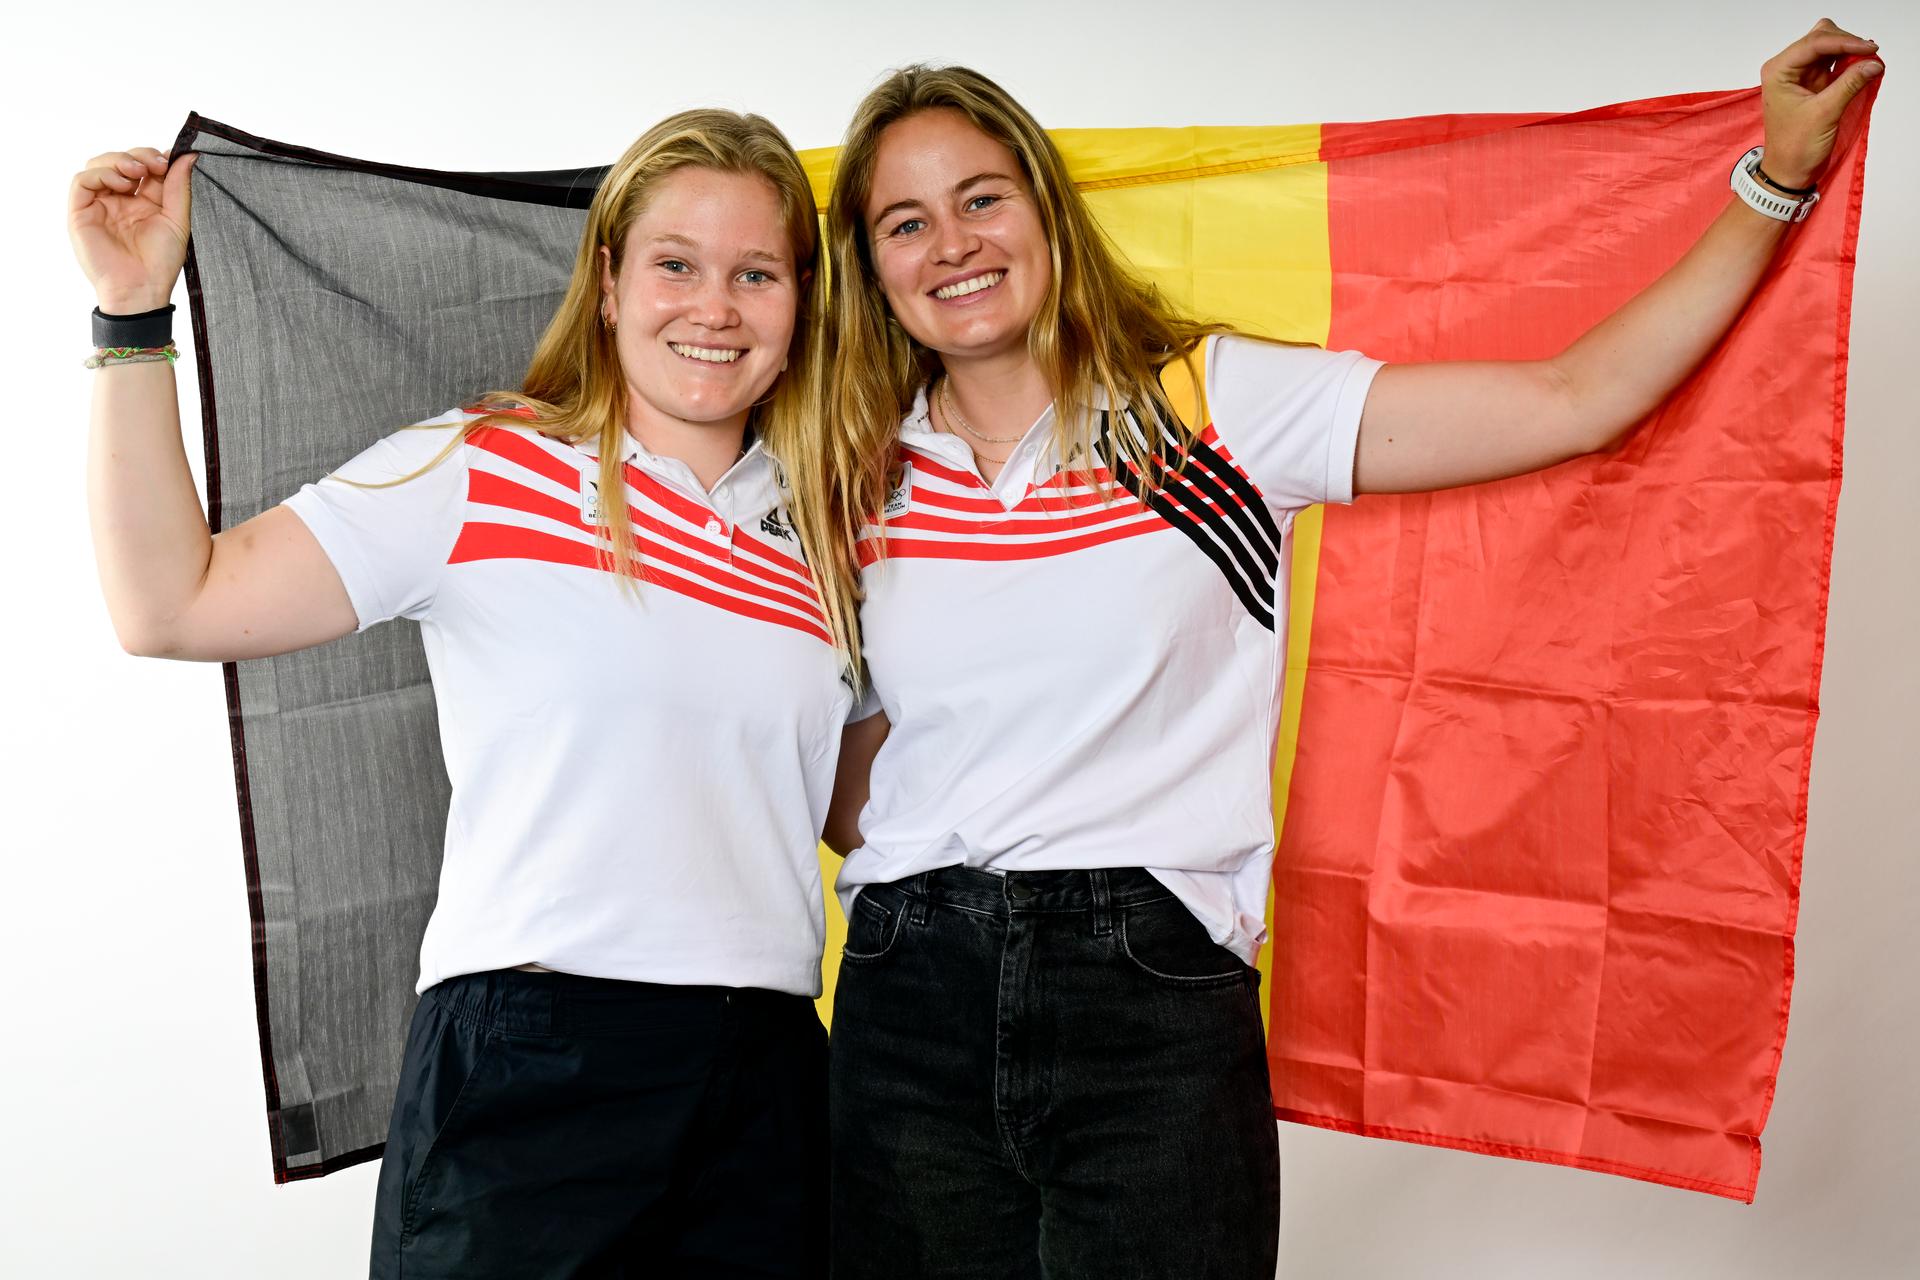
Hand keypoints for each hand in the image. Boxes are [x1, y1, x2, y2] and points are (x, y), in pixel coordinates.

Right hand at [69, 148, 195, 313]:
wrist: (141, 288)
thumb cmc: (160, 262)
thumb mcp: (177, 219)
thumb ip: (179, 187)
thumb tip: (187, 155)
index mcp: (143, 202)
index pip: (144, 167)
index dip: (154, 157)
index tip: (170, 159)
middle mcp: (119, 200)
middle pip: (121, 160)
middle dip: (139, 155)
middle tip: (155, 164)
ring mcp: (99, 204)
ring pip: (99, 164)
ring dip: (119, 160)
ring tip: (138, 172)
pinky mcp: (81, 211)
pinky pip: (83, 180)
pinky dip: (102, 173)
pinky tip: (122, 183)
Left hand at [1759, 19, 1882, 188]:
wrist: (1789, 171)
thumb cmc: (1796, 147)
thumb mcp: (1824, 114)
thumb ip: (1849, 84)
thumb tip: (1873, 63)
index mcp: (1778, 71)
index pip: (1814, 42)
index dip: (1845, 41)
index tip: (1870, 49)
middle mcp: (1786, 67)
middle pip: (1821, 37)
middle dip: (1847, 43)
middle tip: (1870, 56)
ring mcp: (1799, 74)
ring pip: (1829, 46)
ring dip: (1850, 50)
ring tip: (1868, 62)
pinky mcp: (1813, 83)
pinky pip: (1834, 61)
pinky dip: (1849, 61)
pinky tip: (1862, 68)